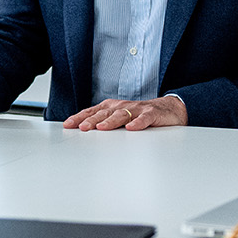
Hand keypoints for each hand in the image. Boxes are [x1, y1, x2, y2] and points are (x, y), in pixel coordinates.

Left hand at [64, 95, 186, 130]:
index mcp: (112, 107)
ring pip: (122, 115)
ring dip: (111, 121)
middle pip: (105, 113)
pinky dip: (137, 123)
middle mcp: (123, 106)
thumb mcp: (119, 118)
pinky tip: (131, 128)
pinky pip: (144, 118)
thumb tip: (83, 131)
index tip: (68, 125)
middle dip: (92, 120)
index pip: (93, 112)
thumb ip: (104, 123)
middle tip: (82, 127)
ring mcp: (137, 110)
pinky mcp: (152, 114)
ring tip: (101, 128)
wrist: (169, 109)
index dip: (80, 117)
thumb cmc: (140, 115)